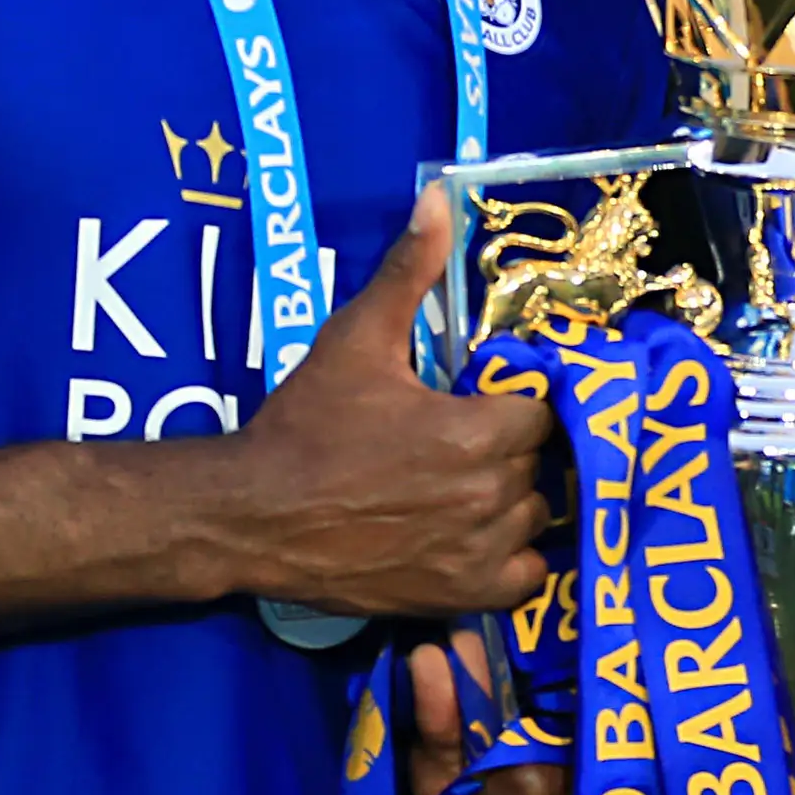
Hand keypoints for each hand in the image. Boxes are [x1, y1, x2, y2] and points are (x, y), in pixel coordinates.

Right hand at [216, 192, 552, 620]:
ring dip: (512, 500)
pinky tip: (476, 535)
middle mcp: (489, 496)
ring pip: (534, 516)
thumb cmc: (306, 425)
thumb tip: (438, 198)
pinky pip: (525, 576)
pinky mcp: (462, 596)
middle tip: (466, 437)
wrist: (252, 515)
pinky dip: (511, 558)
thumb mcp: (356, 338)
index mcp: (476, 432)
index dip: (516, 400)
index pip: (542, 408)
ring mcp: (478, 554)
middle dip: (511, 446)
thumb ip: (408, 270)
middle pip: (539, 462)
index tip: (486, 398)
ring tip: (466, 484)